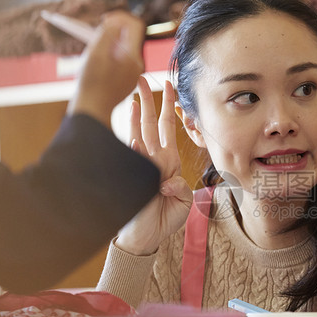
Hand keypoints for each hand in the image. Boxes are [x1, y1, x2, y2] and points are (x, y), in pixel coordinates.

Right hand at [68, 10, 145, 126]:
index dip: (120, 17)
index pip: (134, 26)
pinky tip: (94, 66)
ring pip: (122, 50)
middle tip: (94, 37)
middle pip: (127, 38)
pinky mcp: (125, 82)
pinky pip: (119, 63)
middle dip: (111, 32)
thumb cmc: (91, 83)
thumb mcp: (96, 52)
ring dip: (107, 45)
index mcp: (133, 56)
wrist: (91, 111)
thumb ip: (108, 32)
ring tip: (92, 55)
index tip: (104, 20)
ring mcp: (132, 75)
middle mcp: (137, 65)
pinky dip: (107, 58)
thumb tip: (117, 20)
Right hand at [115, 76, 192, 254]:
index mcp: (169, 162)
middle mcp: (155, 159)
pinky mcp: (133, 176)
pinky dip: (134, 147)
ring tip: (134, 92)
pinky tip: (132, 130)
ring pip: (139, 133)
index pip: (169, 129)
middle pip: (152, 123)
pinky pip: (134, 158)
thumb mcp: (184, 201)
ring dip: (137, 113)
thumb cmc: (165, 219)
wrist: (146, 238)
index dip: (170, 108)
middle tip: (143, 78)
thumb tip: (168, 181)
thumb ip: (180, 187)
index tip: (170, 87)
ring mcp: (142, 166)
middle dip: (150, 100)